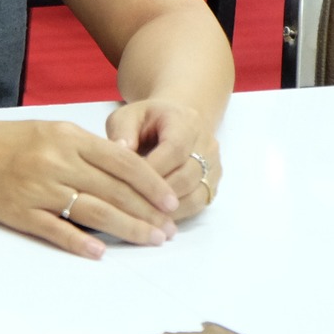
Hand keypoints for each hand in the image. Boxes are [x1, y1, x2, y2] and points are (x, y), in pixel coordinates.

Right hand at [0, 116, 180, 257]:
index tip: (171, 202)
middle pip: (114, 191)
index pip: (123, 163)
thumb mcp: (48, 132)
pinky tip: (99, 251)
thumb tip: (127, 174)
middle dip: (147, 213)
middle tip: (168, 230)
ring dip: (127, 229)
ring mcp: (36, 187)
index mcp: (66, 137)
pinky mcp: (17, 210)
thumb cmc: (4, 142)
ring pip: (93, 211)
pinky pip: (55, 229)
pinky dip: (80, 242)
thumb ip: (85, 150)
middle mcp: (54, 160)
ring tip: (149, 240)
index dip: (152, 185)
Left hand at [105, 99, 219, 219]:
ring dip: (169, 207)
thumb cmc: (146, 120)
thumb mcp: (128, 116)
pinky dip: (178, 213)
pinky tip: (155, 218)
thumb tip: (119, 150)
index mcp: (186, 122)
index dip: (153, 168)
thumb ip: (122, 130)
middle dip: (158, 193)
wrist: (174, 122)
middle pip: (187, 175)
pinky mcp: (212, 183)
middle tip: (132, 205)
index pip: (175, 149)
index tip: (128, 182)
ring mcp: (214, 166)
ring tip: (142, 215)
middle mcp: (207, 144)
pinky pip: (198, 203)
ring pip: (196, 193)